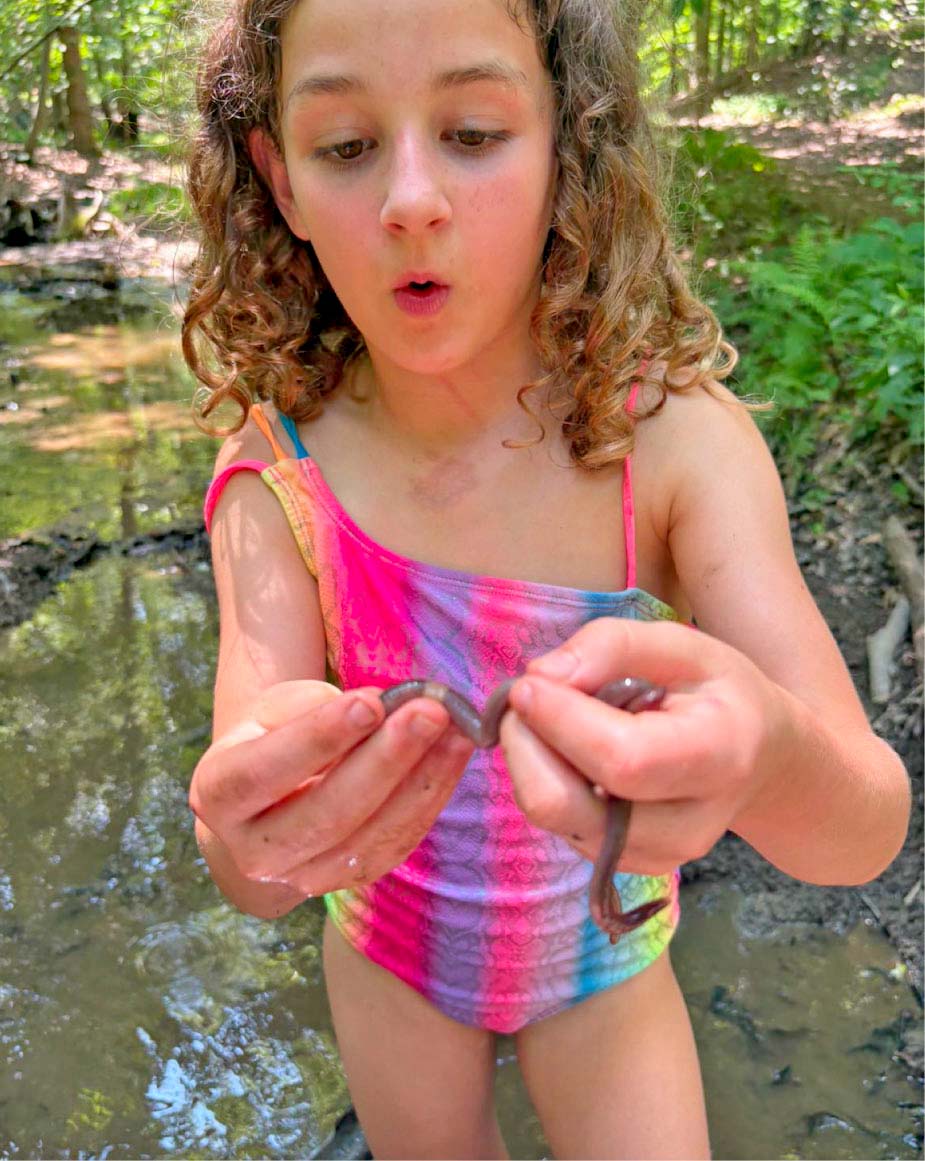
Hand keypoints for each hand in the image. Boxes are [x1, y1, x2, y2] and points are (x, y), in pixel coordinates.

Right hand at [190, 680, 474, 895]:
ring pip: (368, 840)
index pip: (264, 770)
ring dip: (421, 781)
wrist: (270, 797)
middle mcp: (252, 851)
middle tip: (431, 712)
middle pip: (325, 813)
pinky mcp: (346, 884)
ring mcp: (300, 878)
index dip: (319, 738)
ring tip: (457, 730)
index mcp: (219, 794)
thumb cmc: (275, 735)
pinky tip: (455, 754)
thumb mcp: (273, 710)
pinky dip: (430, 798)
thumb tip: (377, 709)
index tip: (372, 702)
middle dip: (386, 759)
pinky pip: (394, 847)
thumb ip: (311, 708)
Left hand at [498, 619, 792, 874]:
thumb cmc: (716, 692)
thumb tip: (541, 677)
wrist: (759, 758)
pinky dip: (544, 781)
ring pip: (553, 818)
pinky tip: (567, 749)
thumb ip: (611, 647)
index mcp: (719, 756)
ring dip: (530, 761)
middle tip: (526, 696)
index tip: (528, 683)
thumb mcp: (680, 645)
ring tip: (553, 717)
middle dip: (526, 744)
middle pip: (568, 805)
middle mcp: (690, 825)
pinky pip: (557, 825)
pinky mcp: (626, 865)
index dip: (560, 721)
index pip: (622, 759)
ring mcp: (656, 856)